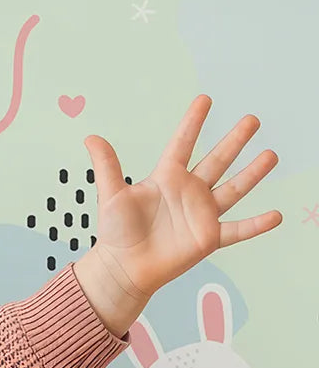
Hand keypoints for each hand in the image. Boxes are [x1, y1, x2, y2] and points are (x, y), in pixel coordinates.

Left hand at [76, 95, 280, 330]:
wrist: (122, 268)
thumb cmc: (115, 233)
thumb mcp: (110, 196)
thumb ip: (107, 166)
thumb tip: (91, 137)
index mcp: (166, 178)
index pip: (182, 144)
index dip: (193, 122)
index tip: (204, 99)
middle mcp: (188, 192)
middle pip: (217, 160)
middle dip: (234, 140)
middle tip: (252, 119)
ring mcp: (201, 214)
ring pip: (233, 189)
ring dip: (252, 174)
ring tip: (271, 155)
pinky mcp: (208, 238)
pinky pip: (237, 230)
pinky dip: (256, 225)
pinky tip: (276, 215)